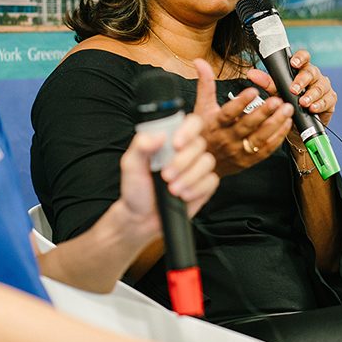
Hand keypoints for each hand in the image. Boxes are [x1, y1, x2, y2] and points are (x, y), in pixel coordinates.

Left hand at [117, 113, 218, 239]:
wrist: (141, 218)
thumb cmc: (136, 188)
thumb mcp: (131, 164)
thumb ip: (141, 145)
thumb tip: (159, 136)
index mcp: (170, 140)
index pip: (190, 123)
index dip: (188, 130)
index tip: (176, 144)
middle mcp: (186, 152)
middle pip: (199, 144)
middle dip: (182, 162)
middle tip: (166, 176)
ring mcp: (197, 168)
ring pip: (207, 162)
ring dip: (189, 177)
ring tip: (172, 189)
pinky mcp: (204, 186)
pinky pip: (211, 181)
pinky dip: (197, 189)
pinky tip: (183, 195)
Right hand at [192, 58, 293, 176]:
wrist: (202, 164)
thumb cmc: (203, 133)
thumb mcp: (201, 108)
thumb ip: (205, 85)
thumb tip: (200, 62)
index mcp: (215, 124)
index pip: (228, 113)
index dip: (240, 103)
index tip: (253, 91)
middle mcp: (227, 138)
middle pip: (247, 126)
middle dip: (264, 112)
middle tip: (277, 100)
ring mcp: (239, 151)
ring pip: (260, 138)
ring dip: (275, 124)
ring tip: (287, 109)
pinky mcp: (249, 160)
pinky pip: (266, 149)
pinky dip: (278, 137)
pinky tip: (286, 124)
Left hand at [247, 49, 337, 129]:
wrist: (296, 125)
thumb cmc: (287, 103)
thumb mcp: (276, 93)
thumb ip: (267, 82)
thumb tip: (251, 73)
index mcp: (301, 69)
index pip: (304, 57)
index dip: (300, 58)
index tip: (293, 63)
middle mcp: (313, 76)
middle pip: (311, 72)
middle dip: (302, 81)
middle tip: (293, 90)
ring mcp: (323, 87)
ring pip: (320, 86)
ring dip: (311, 94)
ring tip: (303, 102)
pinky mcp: (330, 99)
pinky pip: (328, 99)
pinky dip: (320, 104)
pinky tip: (313, 108)